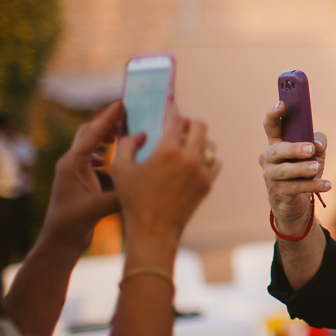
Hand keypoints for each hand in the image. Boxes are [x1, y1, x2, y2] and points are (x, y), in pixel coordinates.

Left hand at [38, 101, 123, 254]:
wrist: (59, 240)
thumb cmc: (72, 224)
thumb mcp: (99, 208)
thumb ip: (121, 194)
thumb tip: (144, 183)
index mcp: (72, 164)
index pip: (92, 133)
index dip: (108, 118)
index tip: (122, 103)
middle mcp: (70, 163)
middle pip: (87, 132)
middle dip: (106, 123)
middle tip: (127, 117)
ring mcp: (73, 170)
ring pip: (88, 143)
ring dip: (104, 136)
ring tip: (122, 135)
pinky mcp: (78, 179)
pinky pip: (89, 155)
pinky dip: (101, 151)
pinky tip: (110, 160)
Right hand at [111, 106, 219, 248]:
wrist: (154, 230)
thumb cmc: (133, 200)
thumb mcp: (120, 169)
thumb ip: (127, 144)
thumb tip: (140, 132)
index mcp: (167, 151)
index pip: (176, 118)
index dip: (172, 109)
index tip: (169, 106)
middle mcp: (189, 158)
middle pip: (200, 125)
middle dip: (189, 121)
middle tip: (179, 125)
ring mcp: (202, 172)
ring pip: (210, 143)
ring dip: (199, 139)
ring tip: (187, 143)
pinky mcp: (208, 184)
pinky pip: (216, 162)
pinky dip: (207, 157)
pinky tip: (195, 160)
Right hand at [259, 100, 331, 235]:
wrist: (295, 202)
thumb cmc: (304, 171)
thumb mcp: (314, 154)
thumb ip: (318, 142)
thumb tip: (317, 144)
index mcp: (276, 142)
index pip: (270, 125)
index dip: (274, 114)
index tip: (282, 104)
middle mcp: (268, 158)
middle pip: (278, 150)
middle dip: (294, 148)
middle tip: (310, 148)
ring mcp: (270, 176)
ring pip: (285, 171)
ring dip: (302, 168)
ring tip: (316, 167)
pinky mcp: (278, 192)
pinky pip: (296, 187)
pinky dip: (314, 185)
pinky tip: (328, 184)